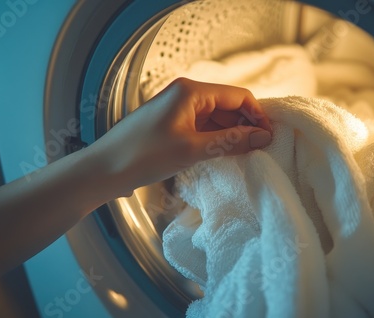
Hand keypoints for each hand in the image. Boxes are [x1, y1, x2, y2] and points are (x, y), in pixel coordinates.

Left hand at [87, 78, 272, 196]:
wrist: (104, 169)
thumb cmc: (144, 155)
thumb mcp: (192, 149)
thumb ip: (230, 141)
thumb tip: (263, 137)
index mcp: (191, 91)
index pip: (238, 96)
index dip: (257, 116)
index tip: (269, 138)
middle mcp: (186, 94)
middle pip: (228, 106)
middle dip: (245, 126)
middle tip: (260, 150)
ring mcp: (178, 110)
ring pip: (216, 118)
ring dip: (231, 135)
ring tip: (245, 156)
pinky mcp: (172, 124)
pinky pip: (202, 127)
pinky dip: (215, 140)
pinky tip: (224, 155)